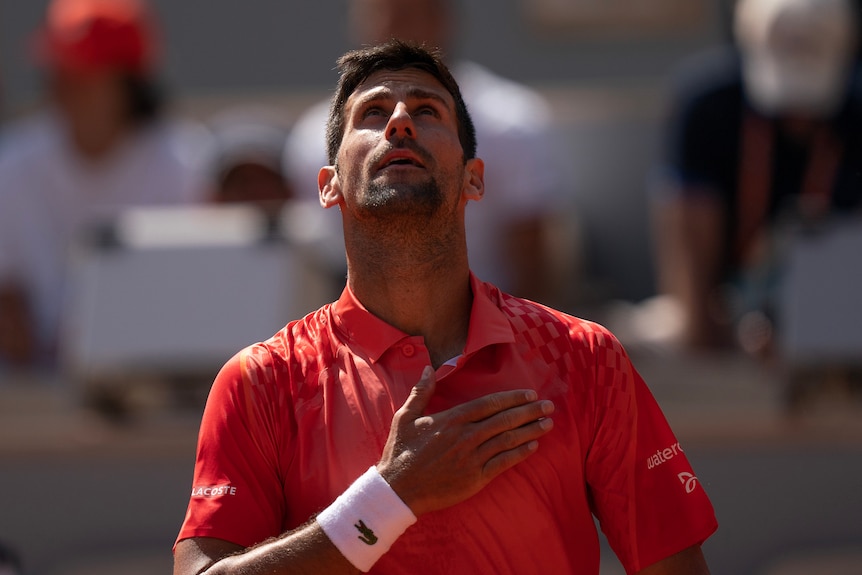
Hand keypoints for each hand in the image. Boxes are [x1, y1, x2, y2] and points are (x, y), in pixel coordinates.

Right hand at [377, 365, 553, 516]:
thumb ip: (421, 392)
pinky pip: (503, 463)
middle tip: (549, 406)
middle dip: (529, 411)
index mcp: (451, 420)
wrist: (397, 489)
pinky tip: (533, 447)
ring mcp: (471, 458)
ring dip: (530, 431)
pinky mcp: (474, 478)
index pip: (489, 404)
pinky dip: (519, 454)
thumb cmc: (400, 451)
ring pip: (508, 440)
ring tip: (547, 424)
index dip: (512, 398)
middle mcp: (465, 437)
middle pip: (504, 420)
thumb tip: (427, 368)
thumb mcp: (404, 417)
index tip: (530, 394)